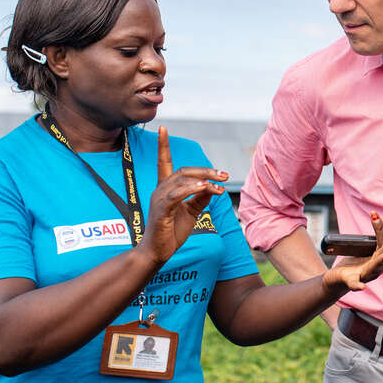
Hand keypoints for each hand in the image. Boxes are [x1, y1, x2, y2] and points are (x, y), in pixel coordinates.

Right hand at [141, 127, 228, 264]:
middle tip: (225, 174)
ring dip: (204, 180)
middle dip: (206, 170)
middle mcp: (160, 190)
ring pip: (181, 180)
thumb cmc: (171, 232)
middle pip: (183, 170)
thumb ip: (201, 198)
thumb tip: (213, 186)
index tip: (162, 128)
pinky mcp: (160, 210)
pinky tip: (205, 189)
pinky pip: (176, 195)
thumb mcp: (191, 212)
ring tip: (220, 184)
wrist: (157, 253)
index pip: (164, 162)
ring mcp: (158, 199)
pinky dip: (192, 189)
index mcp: (166, 189)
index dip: (163, 146)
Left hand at [322, 212, 382, 293]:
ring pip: (375, 268)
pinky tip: (362, 286)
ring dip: (381, 261)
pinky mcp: (352, 282)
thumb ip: (369, 239)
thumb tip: (375, 216)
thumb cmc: (352, 263)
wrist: (337, 280)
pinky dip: (359, 286)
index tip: (374, 214)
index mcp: (378, 256)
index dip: (379, 227)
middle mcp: (376, 266)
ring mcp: (366, 275)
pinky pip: (356, 284)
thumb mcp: (362, 249)